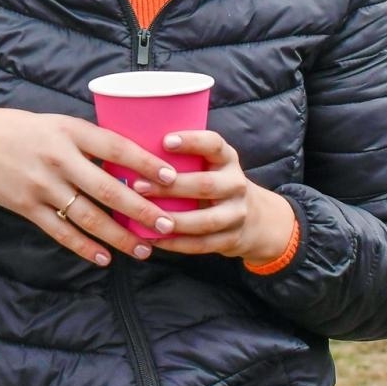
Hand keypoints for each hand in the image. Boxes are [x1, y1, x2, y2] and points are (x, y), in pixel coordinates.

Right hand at [0, 107, 178, 266]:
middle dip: (141, 209)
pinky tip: (104, 258)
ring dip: (119, 236)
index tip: (171, 177)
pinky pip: (62, 232)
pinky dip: (85, 247)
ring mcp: (42, 186)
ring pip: (88, 216)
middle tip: (166, 223)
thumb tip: (130, 160)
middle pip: (107, 188)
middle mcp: (58, 159)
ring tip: (143, 248)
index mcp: (69, 131)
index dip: (144, 163)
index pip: (115, 146)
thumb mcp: (56, 123)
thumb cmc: (20, 130)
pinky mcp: (27, 208)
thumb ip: (88, 140)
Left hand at [131, 130, 296, 265]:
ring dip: (173, 220)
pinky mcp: (232, 239)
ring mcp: (236, 214)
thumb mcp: (209, 164)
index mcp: (227, 159)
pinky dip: (176, 243)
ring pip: (205, 221)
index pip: (214, 144)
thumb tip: (134, 148)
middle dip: (171, 187)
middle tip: (138, 186)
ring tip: (146, 218)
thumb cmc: (213, 182)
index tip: (165, 141)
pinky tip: (154, 239)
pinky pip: (202, 244)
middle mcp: (236, 184)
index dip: (191, 141)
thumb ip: (183, 158)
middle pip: (205, 185)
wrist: (252, 218)